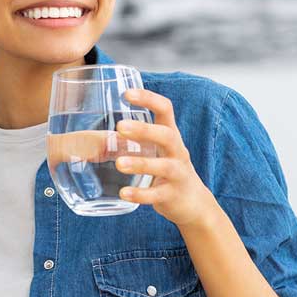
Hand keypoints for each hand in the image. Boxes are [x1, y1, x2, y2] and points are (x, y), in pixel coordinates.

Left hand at [115, 88, 215, 229]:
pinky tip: (124, 193)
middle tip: (120, 126)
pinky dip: (141, 194)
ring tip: (119, 163)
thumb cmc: (169, 170)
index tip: (127, 93)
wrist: (194, 203)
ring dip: (141, 163)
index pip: (165, 109)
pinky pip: (157, 195)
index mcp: (171, 135)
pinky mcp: (173, 196)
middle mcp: (177, 152)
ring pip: (164, 166)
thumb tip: (101, 130)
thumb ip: (139, 137)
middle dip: (144, 130)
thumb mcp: (160, 149)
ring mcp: (178, 174)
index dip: (149, 98)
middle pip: (167, 136)